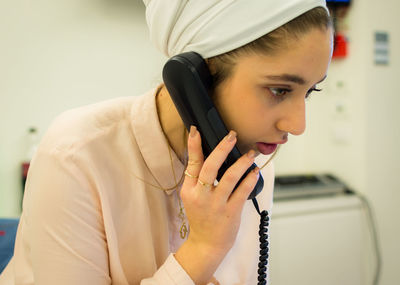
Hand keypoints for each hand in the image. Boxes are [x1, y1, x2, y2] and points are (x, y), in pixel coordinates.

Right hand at [175, 126, 259, 283]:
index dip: (193, 146)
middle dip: (222, 148)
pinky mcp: (230, 212)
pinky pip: (242, 192)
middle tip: (232, 135)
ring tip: (250, 153)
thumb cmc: (202, 218)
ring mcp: (216, 204)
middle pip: (210, 167)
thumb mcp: (192, 197)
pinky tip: (255, 171)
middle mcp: (201, 196)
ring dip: (241, 163)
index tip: (196, 130)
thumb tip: (211, 155)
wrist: (206, 244)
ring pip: (229, 177)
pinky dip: (249, 179)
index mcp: (189, 190)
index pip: (191, 163)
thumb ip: (197, 179)